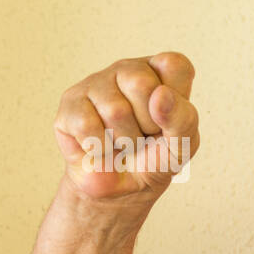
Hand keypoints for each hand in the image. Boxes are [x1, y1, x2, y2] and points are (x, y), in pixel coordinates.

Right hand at [53, 52, 198, 201]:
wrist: (123, 188)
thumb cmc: (155, 157)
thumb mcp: (183, 144)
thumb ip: (183, 119)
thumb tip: (161, 94)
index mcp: (162, 73)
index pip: (175, 65)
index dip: (176, 101)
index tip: (169, 120)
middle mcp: (128, 69)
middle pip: (142, 84)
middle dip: (148, 124)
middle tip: (145, 134)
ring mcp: (96, 83)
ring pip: (115, 110)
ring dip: (124, 140)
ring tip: (123, 142)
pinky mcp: (70, 103)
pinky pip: (87, 125)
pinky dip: (100, 148)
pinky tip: (102, 146)